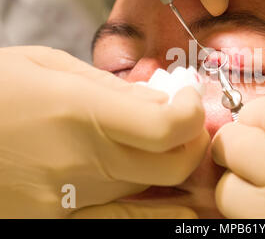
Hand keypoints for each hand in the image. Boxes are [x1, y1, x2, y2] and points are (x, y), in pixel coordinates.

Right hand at [0, 46, 208, 217]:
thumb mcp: (47, 66)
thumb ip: (111, 88)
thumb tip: (160, 99)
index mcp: (79, 112)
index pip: (167, 128)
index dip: (193, 114)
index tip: (188, 99)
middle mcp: (80, 162)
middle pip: (172, 165)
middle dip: (193, 141)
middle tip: (187, 121)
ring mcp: (67, 200)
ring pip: (151, 191)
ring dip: (174, 168)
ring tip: (170, 146)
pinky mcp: (55, 220)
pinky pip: (123, 220)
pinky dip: (156, 212)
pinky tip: (178, 206)